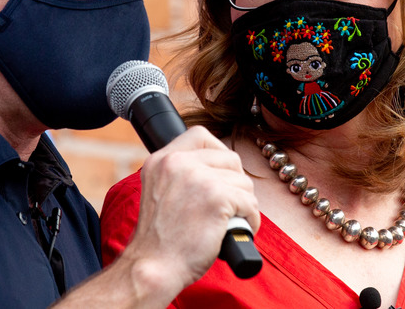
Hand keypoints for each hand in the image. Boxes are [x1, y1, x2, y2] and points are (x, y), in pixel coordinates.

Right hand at [128, 126, 260, 291]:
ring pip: (243, 182)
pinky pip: (250, 203)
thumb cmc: (159, 240)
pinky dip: (251, 219)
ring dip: (244, 203)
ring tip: (232, 220)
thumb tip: (216, 168)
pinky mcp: (218, 198)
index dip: (218, 153)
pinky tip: (240, 229)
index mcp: (161, 159)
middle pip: (229, 159)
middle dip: (235, 183)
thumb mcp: (159, 191)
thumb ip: (180, 174)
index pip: (201, 136)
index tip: (221, 174)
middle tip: (230, 204)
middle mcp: (178, 163)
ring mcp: (199, 178)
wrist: (153, 268)